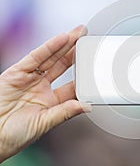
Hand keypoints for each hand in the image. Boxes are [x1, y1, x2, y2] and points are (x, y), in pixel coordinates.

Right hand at [0, 25, 90, 162]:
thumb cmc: (14, 135)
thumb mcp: (44, 123)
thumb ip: (64, 112)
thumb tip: (87, 106)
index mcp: (51, 101)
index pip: (72, 84)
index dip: (84, 74)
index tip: (96, 65)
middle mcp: (42, 87)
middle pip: (63, 66)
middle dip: (76, 52)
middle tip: (88, 39)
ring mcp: (30, 79)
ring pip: (51, 58)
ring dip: (66, 44)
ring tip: (79, 33)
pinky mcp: (17, 72)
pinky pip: (36, 57)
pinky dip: (49, 47)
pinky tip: (62, 39)